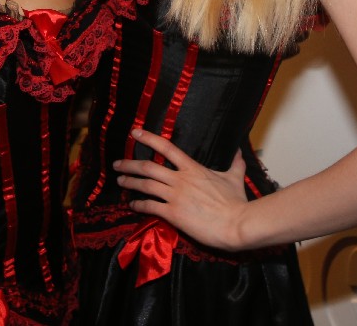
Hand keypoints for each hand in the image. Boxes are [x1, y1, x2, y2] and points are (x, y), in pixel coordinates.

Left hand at [113, 129, 249, 250]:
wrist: (236, 224)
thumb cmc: (236, 201)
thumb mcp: (234, 178)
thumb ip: (235, 163)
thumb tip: (239, 151)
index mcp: (193, 168)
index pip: (167, 148)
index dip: (149, 138)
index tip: (134, 133)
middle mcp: (180, 179)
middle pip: (148, 167)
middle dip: (130, 164)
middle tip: (117, 164)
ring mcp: (175, 196)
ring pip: (145, 185)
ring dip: (130, 182)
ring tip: (120, 181)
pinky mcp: (173, 214)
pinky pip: (150, 207)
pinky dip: (138, 205)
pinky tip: (132, 205)